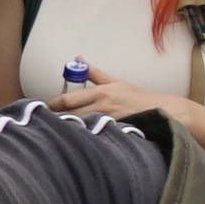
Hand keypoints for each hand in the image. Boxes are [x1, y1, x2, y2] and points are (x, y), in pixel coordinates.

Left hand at [55, 73, 204, 136]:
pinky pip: (95, 137)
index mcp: (100, 93)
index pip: (68, 100)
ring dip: (68, 130)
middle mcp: (103, 107)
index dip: (52, 106)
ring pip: (81, 128)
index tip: (43, 109)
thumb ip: (94, 73)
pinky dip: (84, 138)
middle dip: (56, 120)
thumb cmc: (137, 97)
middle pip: (71, 116)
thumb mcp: (115, 82)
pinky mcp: (115, 133)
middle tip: (43, 123)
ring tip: (55, 134)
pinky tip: (76, 144)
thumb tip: (78, 59)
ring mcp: (109, 122)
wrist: (161, 111)